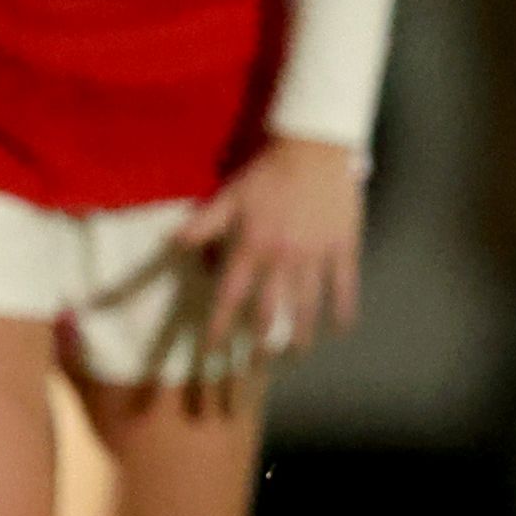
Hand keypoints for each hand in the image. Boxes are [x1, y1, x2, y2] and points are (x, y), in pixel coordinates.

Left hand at [176, 136, 365, 364]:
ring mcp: (316, 256)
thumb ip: (203, 224)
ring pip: (308, 306)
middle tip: (259, 366)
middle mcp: (282, 258)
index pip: (230, 297)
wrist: (315, 149)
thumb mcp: (229, 196)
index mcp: (252, 247)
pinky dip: (343, 311)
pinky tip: (341, 330)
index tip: (212, 351)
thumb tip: (170, 243)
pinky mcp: (343, 249)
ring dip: (302, 336)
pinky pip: (344, 287)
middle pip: (270, 312)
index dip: (220, 327)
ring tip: (297, 355)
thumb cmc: (268, 173)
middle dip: (262, 343)